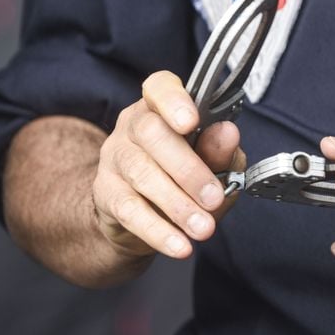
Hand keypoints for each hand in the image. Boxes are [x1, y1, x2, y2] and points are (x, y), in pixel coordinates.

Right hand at [93, 71, 245, 258]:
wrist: (144, 217)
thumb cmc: (186, 179)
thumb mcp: (214, 163)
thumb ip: (221, 150)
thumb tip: (228, 133)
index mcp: (162, 107)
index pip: (160, 88)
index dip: (174, 100)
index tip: (191, 121)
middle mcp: (133, 126)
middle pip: (152, 134)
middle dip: (188, 168)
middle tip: (215, 197)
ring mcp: (115, 158)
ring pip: (141, 174)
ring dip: (177, 205)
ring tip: (204, 228)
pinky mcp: (106, 194)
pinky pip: (130, 211)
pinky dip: (159, 231)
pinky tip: (181, 246)